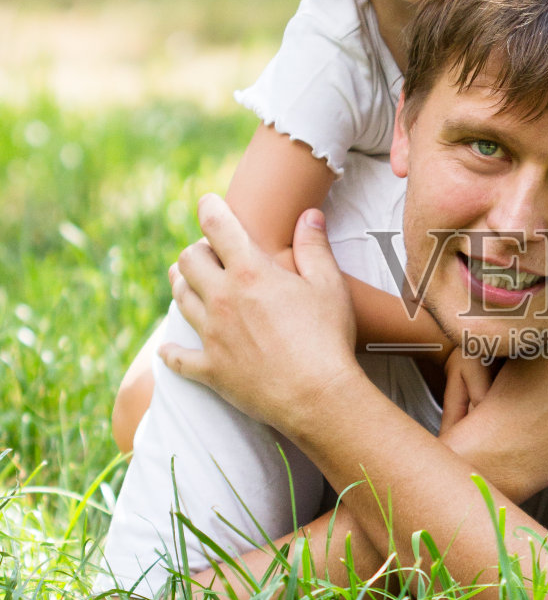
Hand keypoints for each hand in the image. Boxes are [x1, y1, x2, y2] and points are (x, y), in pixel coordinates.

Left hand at [160, 196, 358, 434]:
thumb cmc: (328, 338)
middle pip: (188, 261)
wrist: (318, 397)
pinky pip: (178, 358)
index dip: (210, 208)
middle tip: (208, 253)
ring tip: (188, 283)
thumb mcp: (329, 286)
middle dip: (196, 251)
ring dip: (182, 286)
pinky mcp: (211, 369)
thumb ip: (314, 247)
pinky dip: (171, 352)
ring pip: (180, 300)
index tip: (208, 202)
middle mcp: (223, 299)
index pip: (218, 227)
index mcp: (250, 273)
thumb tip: (308, 216)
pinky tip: (166, 349)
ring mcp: (213, 336)